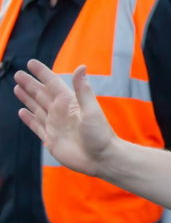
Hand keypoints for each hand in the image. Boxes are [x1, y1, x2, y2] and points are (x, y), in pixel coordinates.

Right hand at [14, 59, 114, 175]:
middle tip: (18, 74)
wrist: (101, 159)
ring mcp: (55, 125)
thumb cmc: (100, 134)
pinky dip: (28, 119)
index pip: (52, 83)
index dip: (42, 73)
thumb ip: (83, 90)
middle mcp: (61, 112)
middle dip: (30, 84)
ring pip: (37, 108)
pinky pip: (36, 126)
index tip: (31, 63)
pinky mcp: (51, 139)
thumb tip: (81, 67)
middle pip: (41, 94)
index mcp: (70, 103)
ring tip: (17, 88)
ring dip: (27, 98)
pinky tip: (22, 112)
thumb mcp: (91, 110)